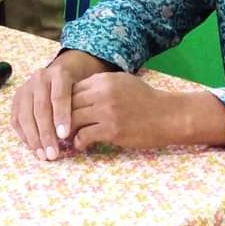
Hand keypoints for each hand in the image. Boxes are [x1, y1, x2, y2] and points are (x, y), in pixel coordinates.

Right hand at [11, 50, 107, 160]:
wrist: (57, 77)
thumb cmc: (74, 89)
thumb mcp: (82, 91)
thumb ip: (81, 107)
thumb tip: (81, 135)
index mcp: (59, 74)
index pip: (59, 96)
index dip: (61, 116)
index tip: (64, 136)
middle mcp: (40, 78)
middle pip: (41, 108)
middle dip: (46, 134)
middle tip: (53, 153)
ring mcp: (25, 88)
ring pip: (25, 116)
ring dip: (34, 139)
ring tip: (43, 155)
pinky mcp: (16, 99)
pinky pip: (16, 120)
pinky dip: (24, 136)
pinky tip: (34, 148)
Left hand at [71, 72, 224, 152]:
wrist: (167, 115)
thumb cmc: (145, 99)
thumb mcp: (122, 83)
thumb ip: (100, 86)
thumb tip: (78, 93)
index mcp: (104, 80)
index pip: (72, 89)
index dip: (63, 102)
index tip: (60, 113)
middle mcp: (102, 93)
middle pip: (68, 104)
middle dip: (60, 117)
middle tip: (57, 128)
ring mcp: (106, 112)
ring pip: (72, 120)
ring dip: (66, 130)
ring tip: (66, 137)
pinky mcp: (111, 130)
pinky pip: (84, 136)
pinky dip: (79, 142)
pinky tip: (81, 145)